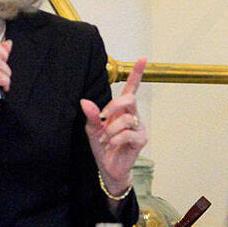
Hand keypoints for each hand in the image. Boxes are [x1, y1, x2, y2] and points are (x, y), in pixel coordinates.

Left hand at [81, 58, 147, 193]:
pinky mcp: (141, 140)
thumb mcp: (92, 130)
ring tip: (105, 139)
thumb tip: (85, 101)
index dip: (137, 73)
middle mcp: (133, 115)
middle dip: (113, 106)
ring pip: (126, 119)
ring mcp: (139, 127)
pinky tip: (111, 145)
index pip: (132, 88)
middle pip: (129, 99)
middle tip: (102, 118)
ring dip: (110, 129)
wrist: (108, 167)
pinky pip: (128, 134)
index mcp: (122, 109)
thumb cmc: (102, 146)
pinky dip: (115, 139)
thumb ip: (91, 115)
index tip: (142, 59)